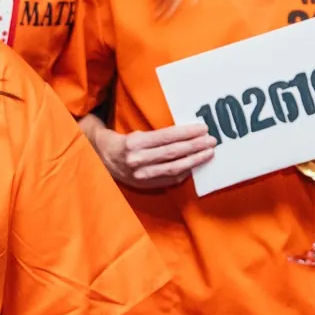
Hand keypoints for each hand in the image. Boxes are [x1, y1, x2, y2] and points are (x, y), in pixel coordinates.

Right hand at [92, 120, 215, 190]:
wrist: (102, 161)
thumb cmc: (123, 143)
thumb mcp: (136, 134)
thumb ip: (158, 136)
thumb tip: (186, 135)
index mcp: (134, 143)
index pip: (166, 137)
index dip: (186, 133)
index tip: (202, 129)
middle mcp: (137, 160)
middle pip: (173, 153)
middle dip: (195, 146)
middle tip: (211, 141)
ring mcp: (141, 175)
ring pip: (174, 168)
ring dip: (194, 161)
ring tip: (208, 153)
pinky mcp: (145, 186)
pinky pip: (170, 180)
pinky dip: (184, 173)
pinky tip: (195, 166)